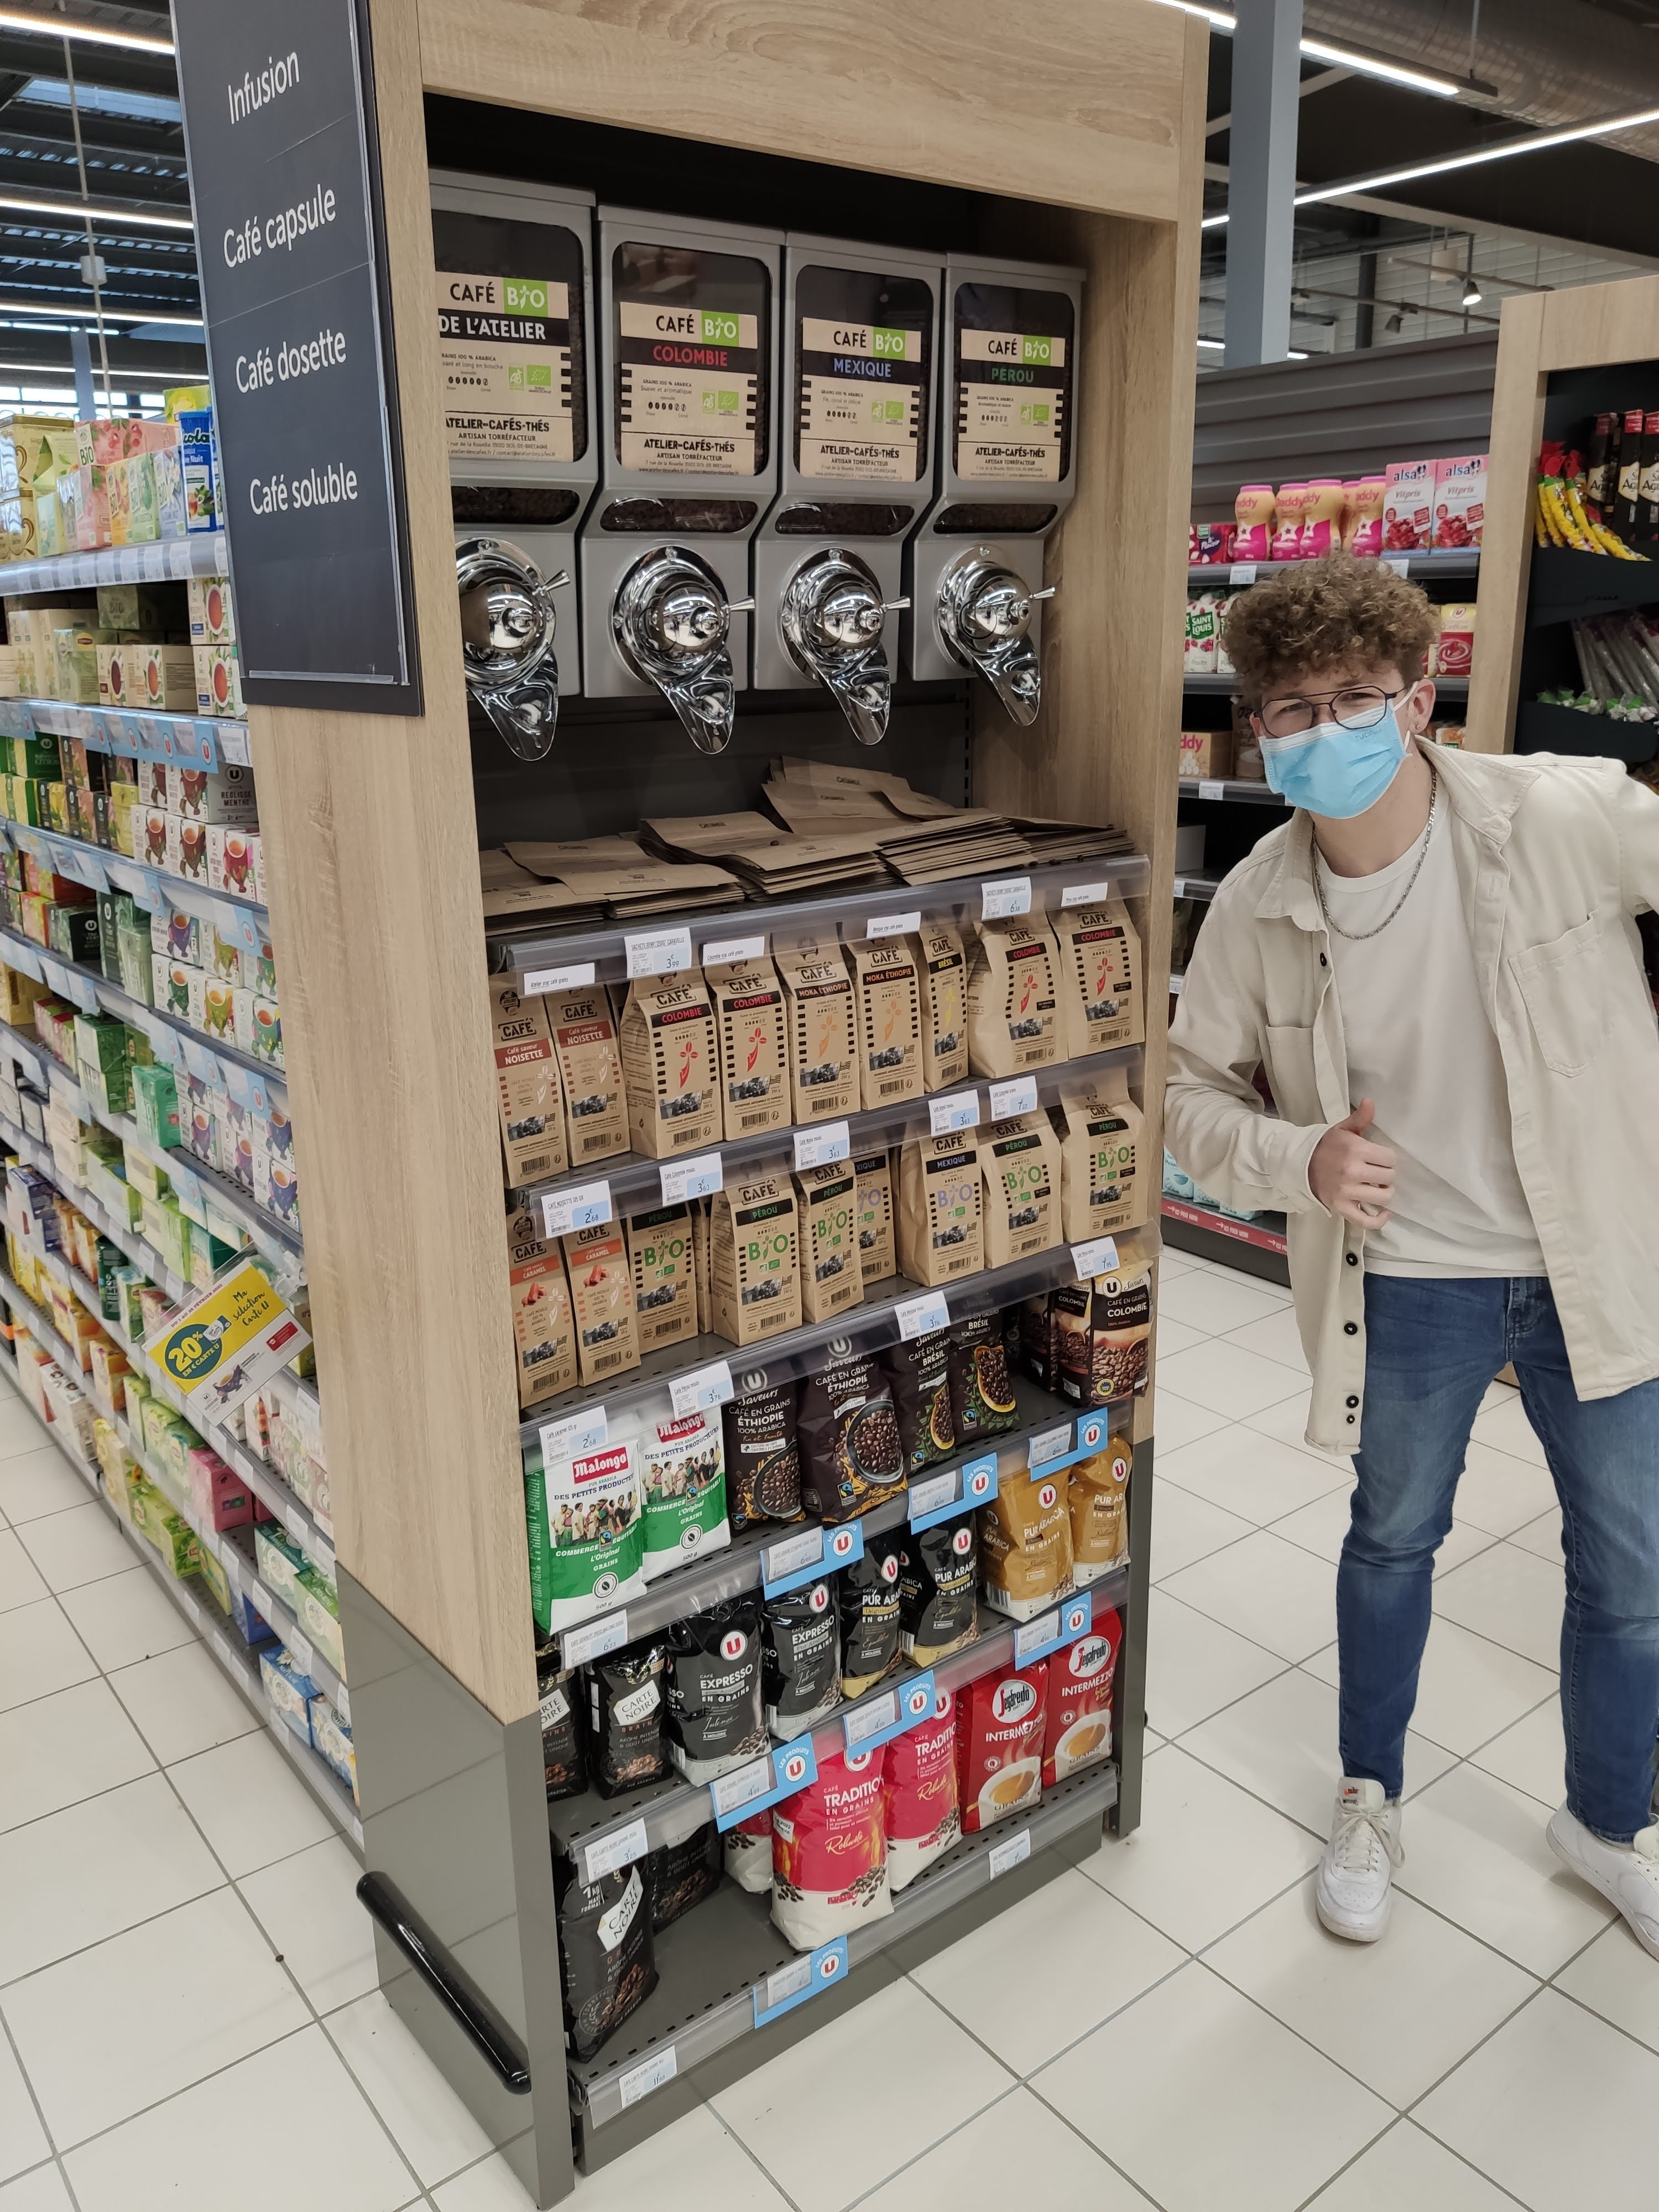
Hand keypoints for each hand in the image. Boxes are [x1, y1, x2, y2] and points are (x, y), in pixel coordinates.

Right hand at [1309, 1098, 1395, 1228]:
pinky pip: (1366, 1221)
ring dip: (1383, 1192)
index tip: (1379, 1158)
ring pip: (1383, 1197)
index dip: (1387, 1158)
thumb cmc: (1325, 1146)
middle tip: (1376, 1172)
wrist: (1300, 1164)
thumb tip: (1370, 1102)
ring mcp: (1347, 1192)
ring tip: (1376, 1187)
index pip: (1390, 1158)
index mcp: (1356, 1150)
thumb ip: (1360, 1118)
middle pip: (1389, 1177)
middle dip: (1386, 1174)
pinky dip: (1379, 1220)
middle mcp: (1352, 1172)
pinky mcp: (1341, 1207)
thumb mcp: (1342, 1129)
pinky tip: (1386, 1213)